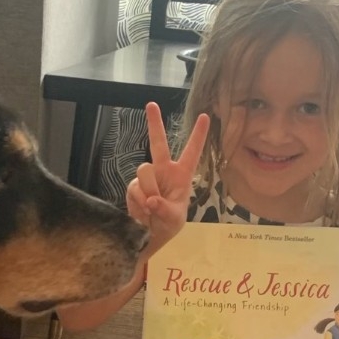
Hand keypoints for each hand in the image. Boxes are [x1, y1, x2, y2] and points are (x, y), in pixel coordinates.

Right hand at [126, 102, 209, 254]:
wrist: (149, 235)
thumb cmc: (169, 224)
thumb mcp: (173, 220)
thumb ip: (164, 209)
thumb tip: (150, 200)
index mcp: (182, 175)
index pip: (191, 152)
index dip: (198, 135)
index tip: (205, 116)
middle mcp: (164, 171)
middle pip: (158, 143)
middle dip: (154, 123)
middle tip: (151, 104)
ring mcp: (147, 177)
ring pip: (144, 172)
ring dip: (148, 192)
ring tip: (151, 211)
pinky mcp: (133, 186)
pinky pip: (134, 189)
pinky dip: (138, 204)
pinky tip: (142, 213)